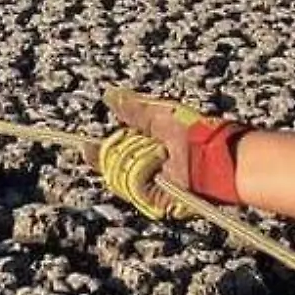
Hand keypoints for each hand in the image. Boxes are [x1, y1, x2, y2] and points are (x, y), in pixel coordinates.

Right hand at [92, 88, 250, 220]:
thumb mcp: (156, 115)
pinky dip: (133, 179)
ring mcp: (152, 185)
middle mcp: (148, 167)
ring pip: (121, 181)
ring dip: (122, 167)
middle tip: (97, 152)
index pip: (116, 151)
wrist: (209, 154)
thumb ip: (133, 109)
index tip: (85, 146)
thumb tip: (109, 95)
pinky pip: (133, 191)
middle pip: (114, 168)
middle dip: (107, 159)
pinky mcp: (157, 200)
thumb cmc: (189, 131)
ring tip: (140, 154)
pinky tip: (143, 166)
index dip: (100, 151)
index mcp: (148, 147)